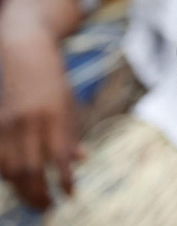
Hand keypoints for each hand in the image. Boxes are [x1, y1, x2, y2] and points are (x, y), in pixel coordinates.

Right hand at [0, 33, 79, 209]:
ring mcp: (9, 125)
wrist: (26, 56)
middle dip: (40, 193)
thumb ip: (71, 133)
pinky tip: (17, 184)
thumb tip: (81, 160)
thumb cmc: (53, 82)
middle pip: (32, 168)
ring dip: (23, 190)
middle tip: (49, 207)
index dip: (64, 179)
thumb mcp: (70, 104)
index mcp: (55, 116)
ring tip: (35, 202)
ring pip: (12, 168)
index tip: (70, 195)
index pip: (60, 156)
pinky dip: (7, 176)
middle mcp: (30, 122)